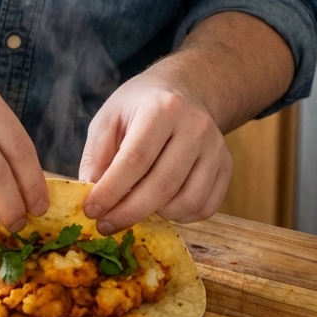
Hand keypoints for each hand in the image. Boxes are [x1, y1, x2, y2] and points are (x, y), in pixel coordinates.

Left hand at [78, 65, 231, 233]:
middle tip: (105, 225)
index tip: (90, 210)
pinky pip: (205, 207)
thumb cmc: (140, 107)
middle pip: (162, 184)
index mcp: (162, 108)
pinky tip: (161, 206)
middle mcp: (195, 126)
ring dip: (155, 215)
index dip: (111, 190)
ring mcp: (216, 147)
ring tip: (134, 207)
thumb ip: (96, 154)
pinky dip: (180, 217)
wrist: (183, 91)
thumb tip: (91, 194)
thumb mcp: (109, 117)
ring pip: (186, 201)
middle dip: (129, 212)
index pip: (135, 159)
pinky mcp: (226, 166)